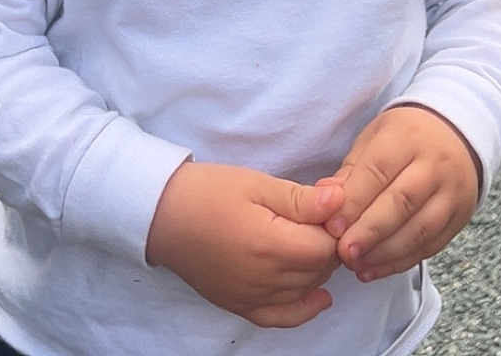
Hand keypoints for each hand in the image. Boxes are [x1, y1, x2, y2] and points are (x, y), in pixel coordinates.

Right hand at [146, 162, 344, 327]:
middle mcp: (265, 280)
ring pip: (306, 291)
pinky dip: (304, 309)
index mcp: (270, 245)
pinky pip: (282, 318)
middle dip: (327, 245)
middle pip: (319, 270)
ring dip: (316, 269)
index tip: (324, 207)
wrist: (160, 214)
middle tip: (316, 219)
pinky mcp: (240, 305)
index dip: (332, 226)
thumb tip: (340, 201)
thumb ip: (300, 198)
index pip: (326, 247)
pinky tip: (319, 297)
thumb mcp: (255, 183)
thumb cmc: (207, 191)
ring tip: (308, 240)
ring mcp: (252, 297)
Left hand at [317, 104, 480, 281]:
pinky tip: (377, 269)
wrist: (455, 136)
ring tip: (357, 266)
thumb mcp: (375, 137)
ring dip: (385, 252)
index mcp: (407, 137)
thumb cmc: (404, 137)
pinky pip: (432, 245)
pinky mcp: (459, 218)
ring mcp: (452, 193)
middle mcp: (434, 165)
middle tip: (343, 252)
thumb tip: (325, 198)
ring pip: (420, 229)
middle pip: (401, 202)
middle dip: (370, 231)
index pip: (378, 171)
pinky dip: (403, 260)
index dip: (355, 201)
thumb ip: (351, 170)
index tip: (332, 226)